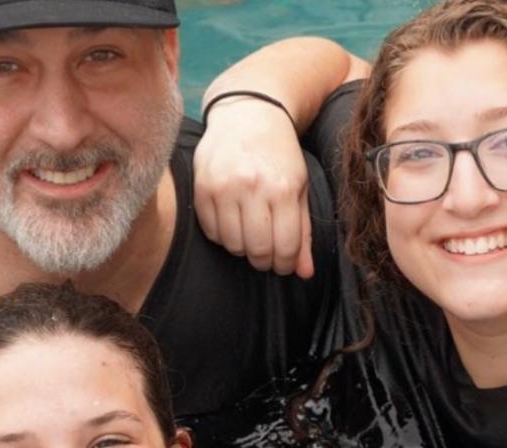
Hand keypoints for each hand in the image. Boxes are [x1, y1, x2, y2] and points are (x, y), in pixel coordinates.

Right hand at [194, 97, 313, 278]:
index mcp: (283, 188)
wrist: (248, 113)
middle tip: (266, 255)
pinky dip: (222, 235)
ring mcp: (224, 187)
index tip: (284, 264)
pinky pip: (211, 231)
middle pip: (258, 250)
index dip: (285, 264)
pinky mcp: (202, 187)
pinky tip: (231, 221)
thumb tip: (305, 274)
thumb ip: (303, 231)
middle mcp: (253, 187)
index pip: (285, 247)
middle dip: (265, 261)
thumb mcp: (300, 187)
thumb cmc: (279, 154)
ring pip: (232, 245)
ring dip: (243, 248)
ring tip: (250, 234)